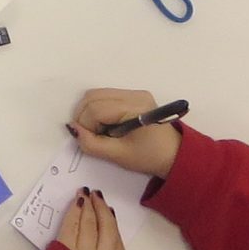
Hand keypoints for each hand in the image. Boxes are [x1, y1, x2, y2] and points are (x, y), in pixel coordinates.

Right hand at [68, 88, 183, 180]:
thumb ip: (92, 144)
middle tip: (91, 135)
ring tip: (100, 130)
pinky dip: (98, 109)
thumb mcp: (118, 155)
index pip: (96, 109)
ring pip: (96, 94)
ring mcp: (135, 92)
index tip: (89, 140)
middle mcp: (135, 95)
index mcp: (135, 108)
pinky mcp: (134, 94)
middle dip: (85, 116)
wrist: (175, 155)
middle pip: (93, 97)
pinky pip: (105, 96)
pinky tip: (107, 124)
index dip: (86, 125)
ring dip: (90, 112)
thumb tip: (73, 130)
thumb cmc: (149, 157)